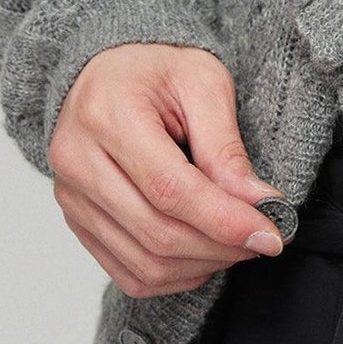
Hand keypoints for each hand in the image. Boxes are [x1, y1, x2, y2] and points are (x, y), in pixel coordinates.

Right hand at [48, 43, 290, 295]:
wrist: (108, 68)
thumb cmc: (155, 67)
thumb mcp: (203, 82)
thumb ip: (225, 146)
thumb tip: (258, 204)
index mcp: (107, 115)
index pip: (170, 190)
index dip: (224, 220)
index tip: (270, 233)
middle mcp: (78, 161)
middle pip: (156, 232)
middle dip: (220, 246)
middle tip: (262, 237)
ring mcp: (71, 197)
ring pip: (144, 263)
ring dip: (202, 265)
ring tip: (237, 242)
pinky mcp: (77, 221)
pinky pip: (127, 272)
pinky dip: (174, 276)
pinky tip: (203, 254)